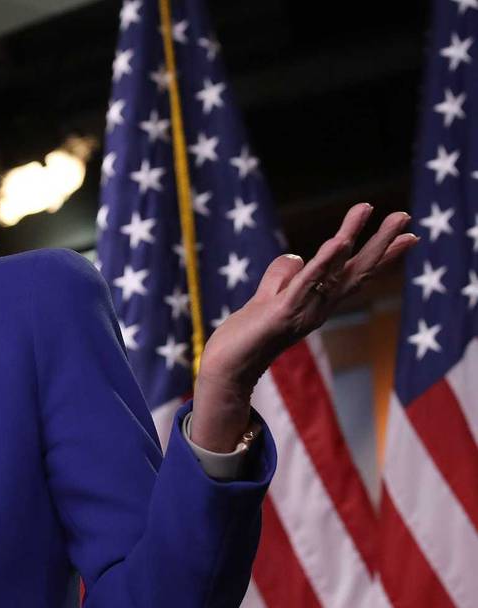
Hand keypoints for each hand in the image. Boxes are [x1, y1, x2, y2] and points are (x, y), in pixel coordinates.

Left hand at [190, 204, 416, 450]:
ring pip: (334, 271)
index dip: (382, 255)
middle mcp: (318, 306)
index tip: (409, 235)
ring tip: (366, 210)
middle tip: (404, 215)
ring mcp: (303, 310)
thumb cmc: (248, 335)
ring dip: (351, 237)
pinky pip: (306, 283)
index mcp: (318, 301)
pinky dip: (323, 262)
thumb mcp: (266, 297)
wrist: (228, 367)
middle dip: (381, 242)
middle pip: (356, 270)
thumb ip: (281, 276)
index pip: (355, 273)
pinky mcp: (282, 312)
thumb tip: (295, 256)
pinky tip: (339, 242)